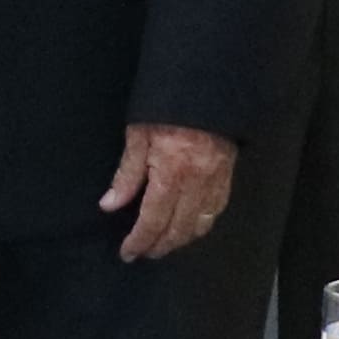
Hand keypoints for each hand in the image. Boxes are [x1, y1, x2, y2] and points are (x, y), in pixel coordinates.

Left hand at [98, 121, 234, 265]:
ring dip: (181, 240)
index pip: (153, 221)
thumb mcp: (138, 136)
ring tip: (164, 244)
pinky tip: (190, 226)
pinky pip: (216, 210)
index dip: (140, 241)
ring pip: (200, 225)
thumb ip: (126, 174)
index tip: (128, 252)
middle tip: (143, 252)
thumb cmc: (167, 108)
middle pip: (178, 230)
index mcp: (171, 175)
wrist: (206, 86)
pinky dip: (202, 224)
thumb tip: (110, 205)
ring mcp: (215, 182)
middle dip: (159, 246)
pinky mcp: (227, 176)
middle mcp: (196, 184)